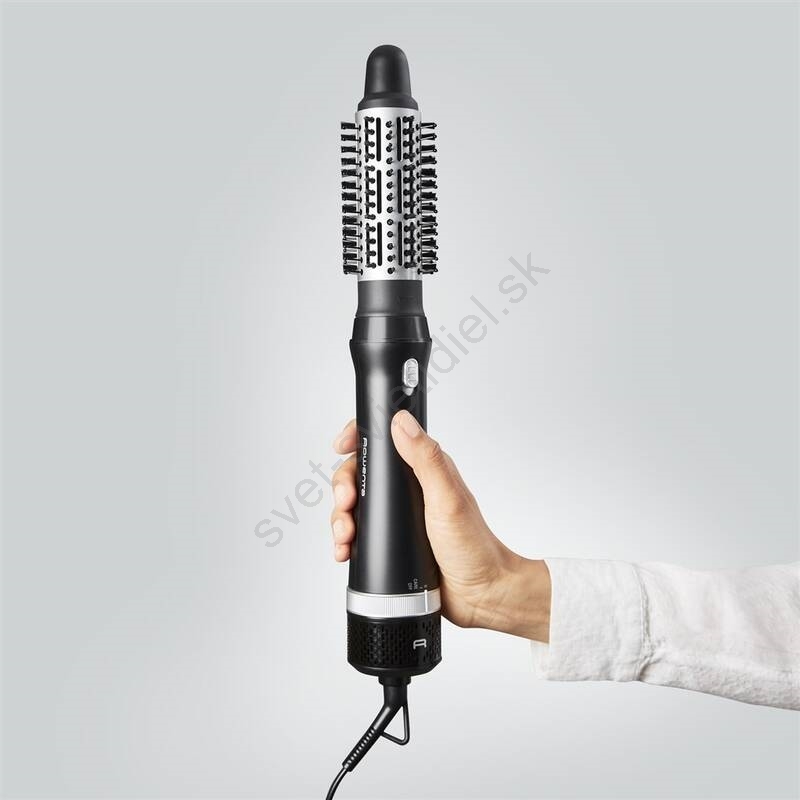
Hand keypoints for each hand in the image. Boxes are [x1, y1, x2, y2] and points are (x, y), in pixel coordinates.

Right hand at [330, 411, 550, 641]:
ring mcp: (400, 514)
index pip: (385, 441)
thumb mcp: (447, 498)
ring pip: (357, 504)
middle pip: (362, 473)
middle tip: (346, 502)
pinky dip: (346, 538)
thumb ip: (426, 458)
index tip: (342, 445)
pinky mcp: (393, 539)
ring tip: (345, 534)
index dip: (360, 438)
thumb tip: (402, 423)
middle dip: (344, 486)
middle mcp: (411, 488)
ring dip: (341, 516)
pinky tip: (345, 549)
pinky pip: (361, 531)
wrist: (480, 594)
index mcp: (425, 469)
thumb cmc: (473, 547)